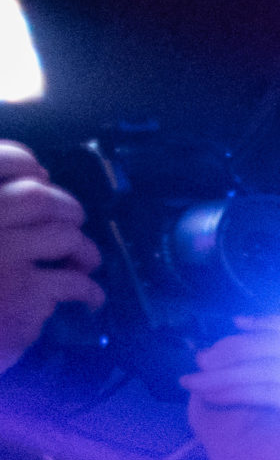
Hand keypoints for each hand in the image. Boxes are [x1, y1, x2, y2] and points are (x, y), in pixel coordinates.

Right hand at [0, 143, 103, 374]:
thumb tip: (34, 184)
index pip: (0, 160)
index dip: (25, 163)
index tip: (40, 176)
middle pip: (42, 198)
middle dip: (67, 209)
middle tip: (74, 222)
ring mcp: (5, 256)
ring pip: (66, 237)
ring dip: (84, 251)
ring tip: (85, 263)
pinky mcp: (26, 293)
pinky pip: (72, 284)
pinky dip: (88, 291)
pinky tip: (90, 299)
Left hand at [180, 316, 279, 459]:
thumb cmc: (229, 431)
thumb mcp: (217, 386)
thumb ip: (224, 360)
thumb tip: (217, 341)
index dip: (271, 323)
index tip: (238, 322)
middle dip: (236, 348)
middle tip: (202, 361)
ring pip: (273, 368)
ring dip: (230, 373)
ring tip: (199, 385)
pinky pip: (276, 390)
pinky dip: (239, 390)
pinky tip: (214, 396)